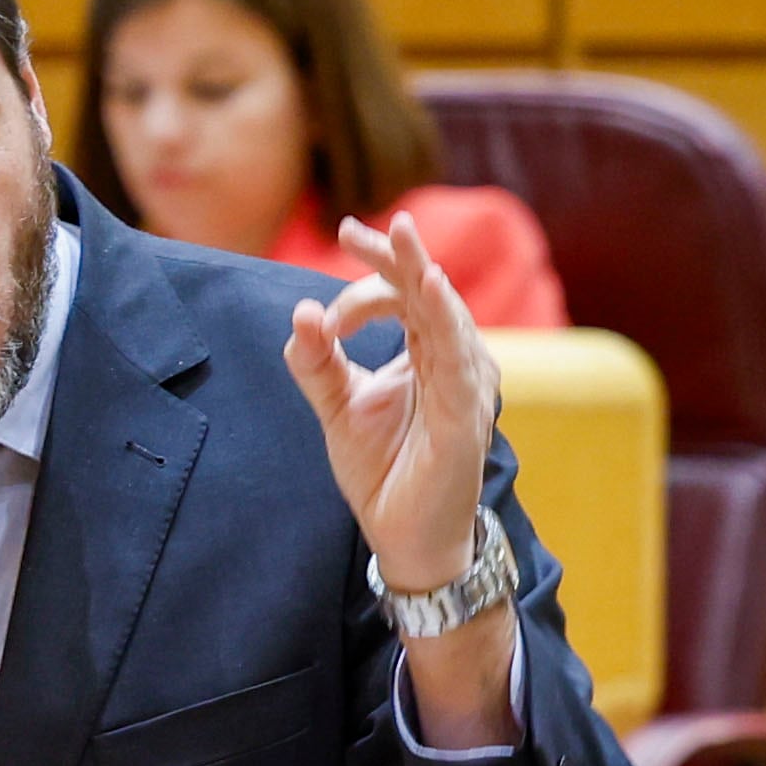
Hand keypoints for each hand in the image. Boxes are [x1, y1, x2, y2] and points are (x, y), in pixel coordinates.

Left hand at [283, 214, 500, 593]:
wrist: (404, 535)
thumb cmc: (384, 468)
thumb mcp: (338, 407)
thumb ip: (317, 363)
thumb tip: (300, 312)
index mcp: (425, 350)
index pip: (402, 293)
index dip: (364, 283)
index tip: (323, 315)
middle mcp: (452, 358)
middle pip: (426, 290)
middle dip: (394, 255)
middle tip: (354, 229)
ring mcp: (464, 383)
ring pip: (446, 314)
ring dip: (421, 274)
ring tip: (403, 238)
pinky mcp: (465, 413)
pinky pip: (458, 359)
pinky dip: (445, 321)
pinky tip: (429, 290)